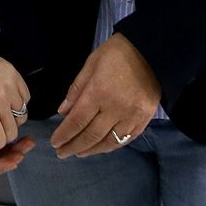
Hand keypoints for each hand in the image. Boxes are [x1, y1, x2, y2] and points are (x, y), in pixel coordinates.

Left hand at [51, 32, 159, 158]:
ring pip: (109, 141)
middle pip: (91, 135)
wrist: (150, 52)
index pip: (77, 121)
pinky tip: (102, 147)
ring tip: (79, 153)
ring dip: (92, 150)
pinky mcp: (144, 119)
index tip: (54, 143)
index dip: (64, 134)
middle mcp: (115, 108)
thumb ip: (76, 89)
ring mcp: (132, 116)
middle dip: (74, 146)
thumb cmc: (116, 54)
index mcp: (98, 92)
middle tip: (62, 153)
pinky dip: (112, 146)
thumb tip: (63, 112)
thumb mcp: (91, 64)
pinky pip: (127, 139)